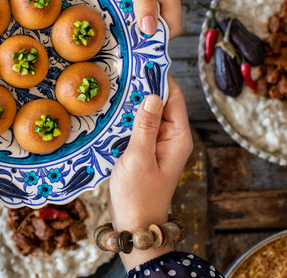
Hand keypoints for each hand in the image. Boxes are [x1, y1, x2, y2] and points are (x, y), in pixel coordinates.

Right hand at [108, 77, 192, 269]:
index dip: (159, 77)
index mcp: (177, 137)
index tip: (140, 59)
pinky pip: (137, 127)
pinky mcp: (144, 151)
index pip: (173, 96)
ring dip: (131, 103)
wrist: (135, 226)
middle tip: (119, 68)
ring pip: (146, 114)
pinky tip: (109, 110)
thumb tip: (153, 94)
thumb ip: (145, 125)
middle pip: (160, 102)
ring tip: (111, 84)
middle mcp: (171, 138)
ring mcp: (158, 145)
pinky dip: (125, 118)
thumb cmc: (138, 196)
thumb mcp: (139, 157)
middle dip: (142, 87)